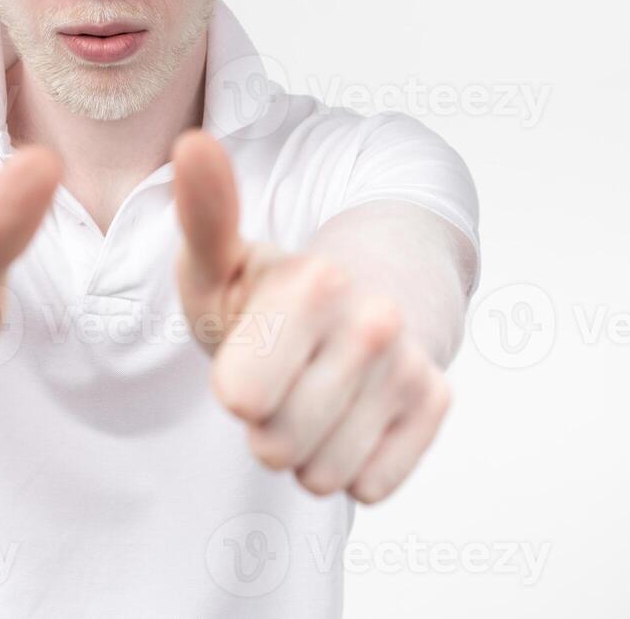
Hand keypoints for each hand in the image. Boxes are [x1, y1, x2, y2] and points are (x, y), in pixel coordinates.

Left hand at [172, 130, 452, 503]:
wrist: (354, 300)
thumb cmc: (265, 292)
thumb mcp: (219, 260)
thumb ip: (202, 216)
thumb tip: (192, 141)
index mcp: (314, 279)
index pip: (242, 399)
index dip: (234, 388)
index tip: (249, 348)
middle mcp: (376, 317)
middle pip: (276, 447)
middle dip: (266, 424)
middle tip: (281, 375)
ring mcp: (412, 363)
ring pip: (323, 475)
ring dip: (306, 448)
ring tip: (311, 391)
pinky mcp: (437, 404)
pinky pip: (368, 487)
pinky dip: (350, 464)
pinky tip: (350, 413)